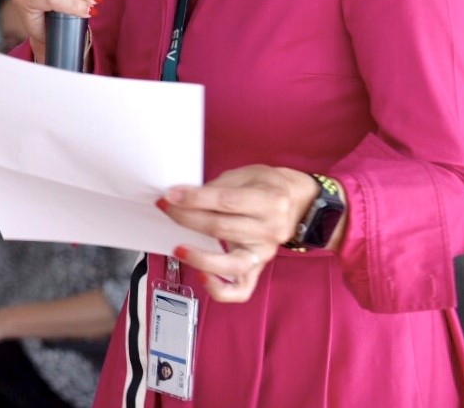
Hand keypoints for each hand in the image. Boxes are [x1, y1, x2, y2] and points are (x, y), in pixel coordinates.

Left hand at [158, 165, 320, 303]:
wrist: (298, 202)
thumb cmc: (267, 186)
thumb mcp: (247, 174)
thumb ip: (219, 186)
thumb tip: (184, 197)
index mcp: (270, 200)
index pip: (226, 202)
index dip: (194, 199)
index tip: (170, 195)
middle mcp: (271, 229)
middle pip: (222, 228)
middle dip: (187, 218)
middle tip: (165, 209)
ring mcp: (266, 252)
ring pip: (232, 264)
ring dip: (200, 258)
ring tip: (178, 248)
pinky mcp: (260, 268)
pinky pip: (242, 289)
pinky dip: (221, 289)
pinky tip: (203, 277)